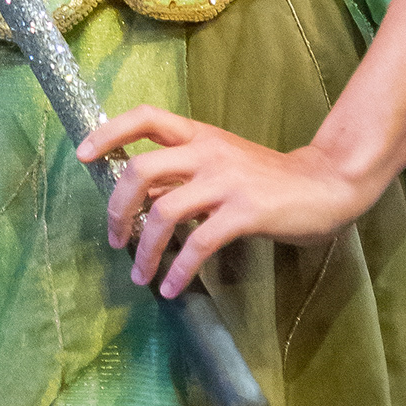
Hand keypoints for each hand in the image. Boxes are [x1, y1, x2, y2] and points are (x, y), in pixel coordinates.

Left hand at [76, 108, 380, 298]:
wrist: (322, 185)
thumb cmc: (265, 177)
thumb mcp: (219, 164)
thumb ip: (181, 176)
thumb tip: (139, 198)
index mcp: (198, 133)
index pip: (145, 117)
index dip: (109, 132)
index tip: (83, 156)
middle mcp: (207, 150)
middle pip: (142, 169)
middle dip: (117, 207)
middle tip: (114, 239)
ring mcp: (226, 180)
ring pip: (165, 211)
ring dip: (144, 249)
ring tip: (139, 276)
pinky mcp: (244, 212)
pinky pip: (199, 244)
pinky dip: (179, 270)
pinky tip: (172, 288)